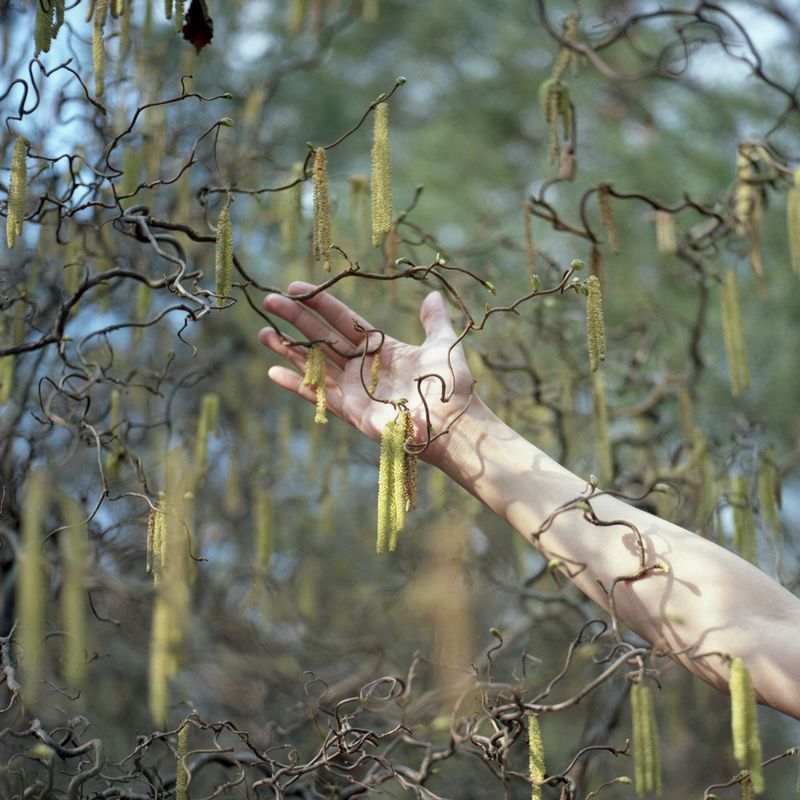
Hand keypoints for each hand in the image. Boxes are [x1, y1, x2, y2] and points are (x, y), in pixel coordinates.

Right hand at [258, 282, 475, 463]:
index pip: (343, 320)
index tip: (296, 287)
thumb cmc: (453, 386)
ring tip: (264, 333)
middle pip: (322, 338)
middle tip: (269, 301)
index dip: (319, 304)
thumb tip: (433, 297)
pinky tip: (272, 371)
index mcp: (381, 348)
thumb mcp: (443, 344)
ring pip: (314, 364)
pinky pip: (318, 395)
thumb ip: (434, 321)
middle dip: (295, 320)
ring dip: (289, 349)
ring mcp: (355, 389)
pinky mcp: (352, 412)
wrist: (456, 424)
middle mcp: (363, 367)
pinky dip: (296, 384)